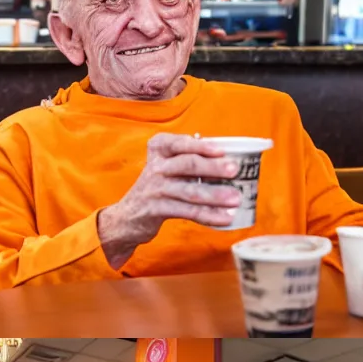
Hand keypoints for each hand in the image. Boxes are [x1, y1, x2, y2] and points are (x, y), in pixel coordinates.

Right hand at [96, 134, 245, 268]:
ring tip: (235, 199)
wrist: (127, 217)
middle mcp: (155, 167)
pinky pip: (187, 212)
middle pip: (187, 164)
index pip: (178, 143)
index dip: (199, 146)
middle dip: (212, 167)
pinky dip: (208, 216)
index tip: (220, 150)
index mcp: (159, 151)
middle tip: (234, 171)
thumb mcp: (166, 168)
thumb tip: (231, 159)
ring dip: (215, 195)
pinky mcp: (156, 210)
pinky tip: (224, 218)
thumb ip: (190, 160)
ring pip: (189, 191)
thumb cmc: (157, 188)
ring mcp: (155, 189)